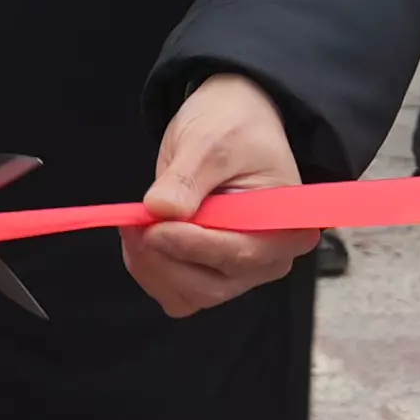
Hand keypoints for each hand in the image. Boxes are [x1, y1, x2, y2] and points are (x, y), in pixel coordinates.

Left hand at [122, 68, 310, 317]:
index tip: (153, 228)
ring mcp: (239, 273)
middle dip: (163, 258)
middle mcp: (269, 260)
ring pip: (187, 295)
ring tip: (136, 223)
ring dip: (151, 265)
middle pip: (210, 286)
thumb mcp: (210, 141)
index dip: (191, 246)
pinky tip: (143, 236)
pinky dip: (152, 269)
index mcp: (286, 227)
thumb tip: (161, 209)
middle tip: (133, 222)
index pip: (238, 255)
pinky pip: (176, 292)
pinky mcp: (211, 274)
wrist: (229, 124)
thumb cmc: (233, 128)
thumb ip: (187, 177)